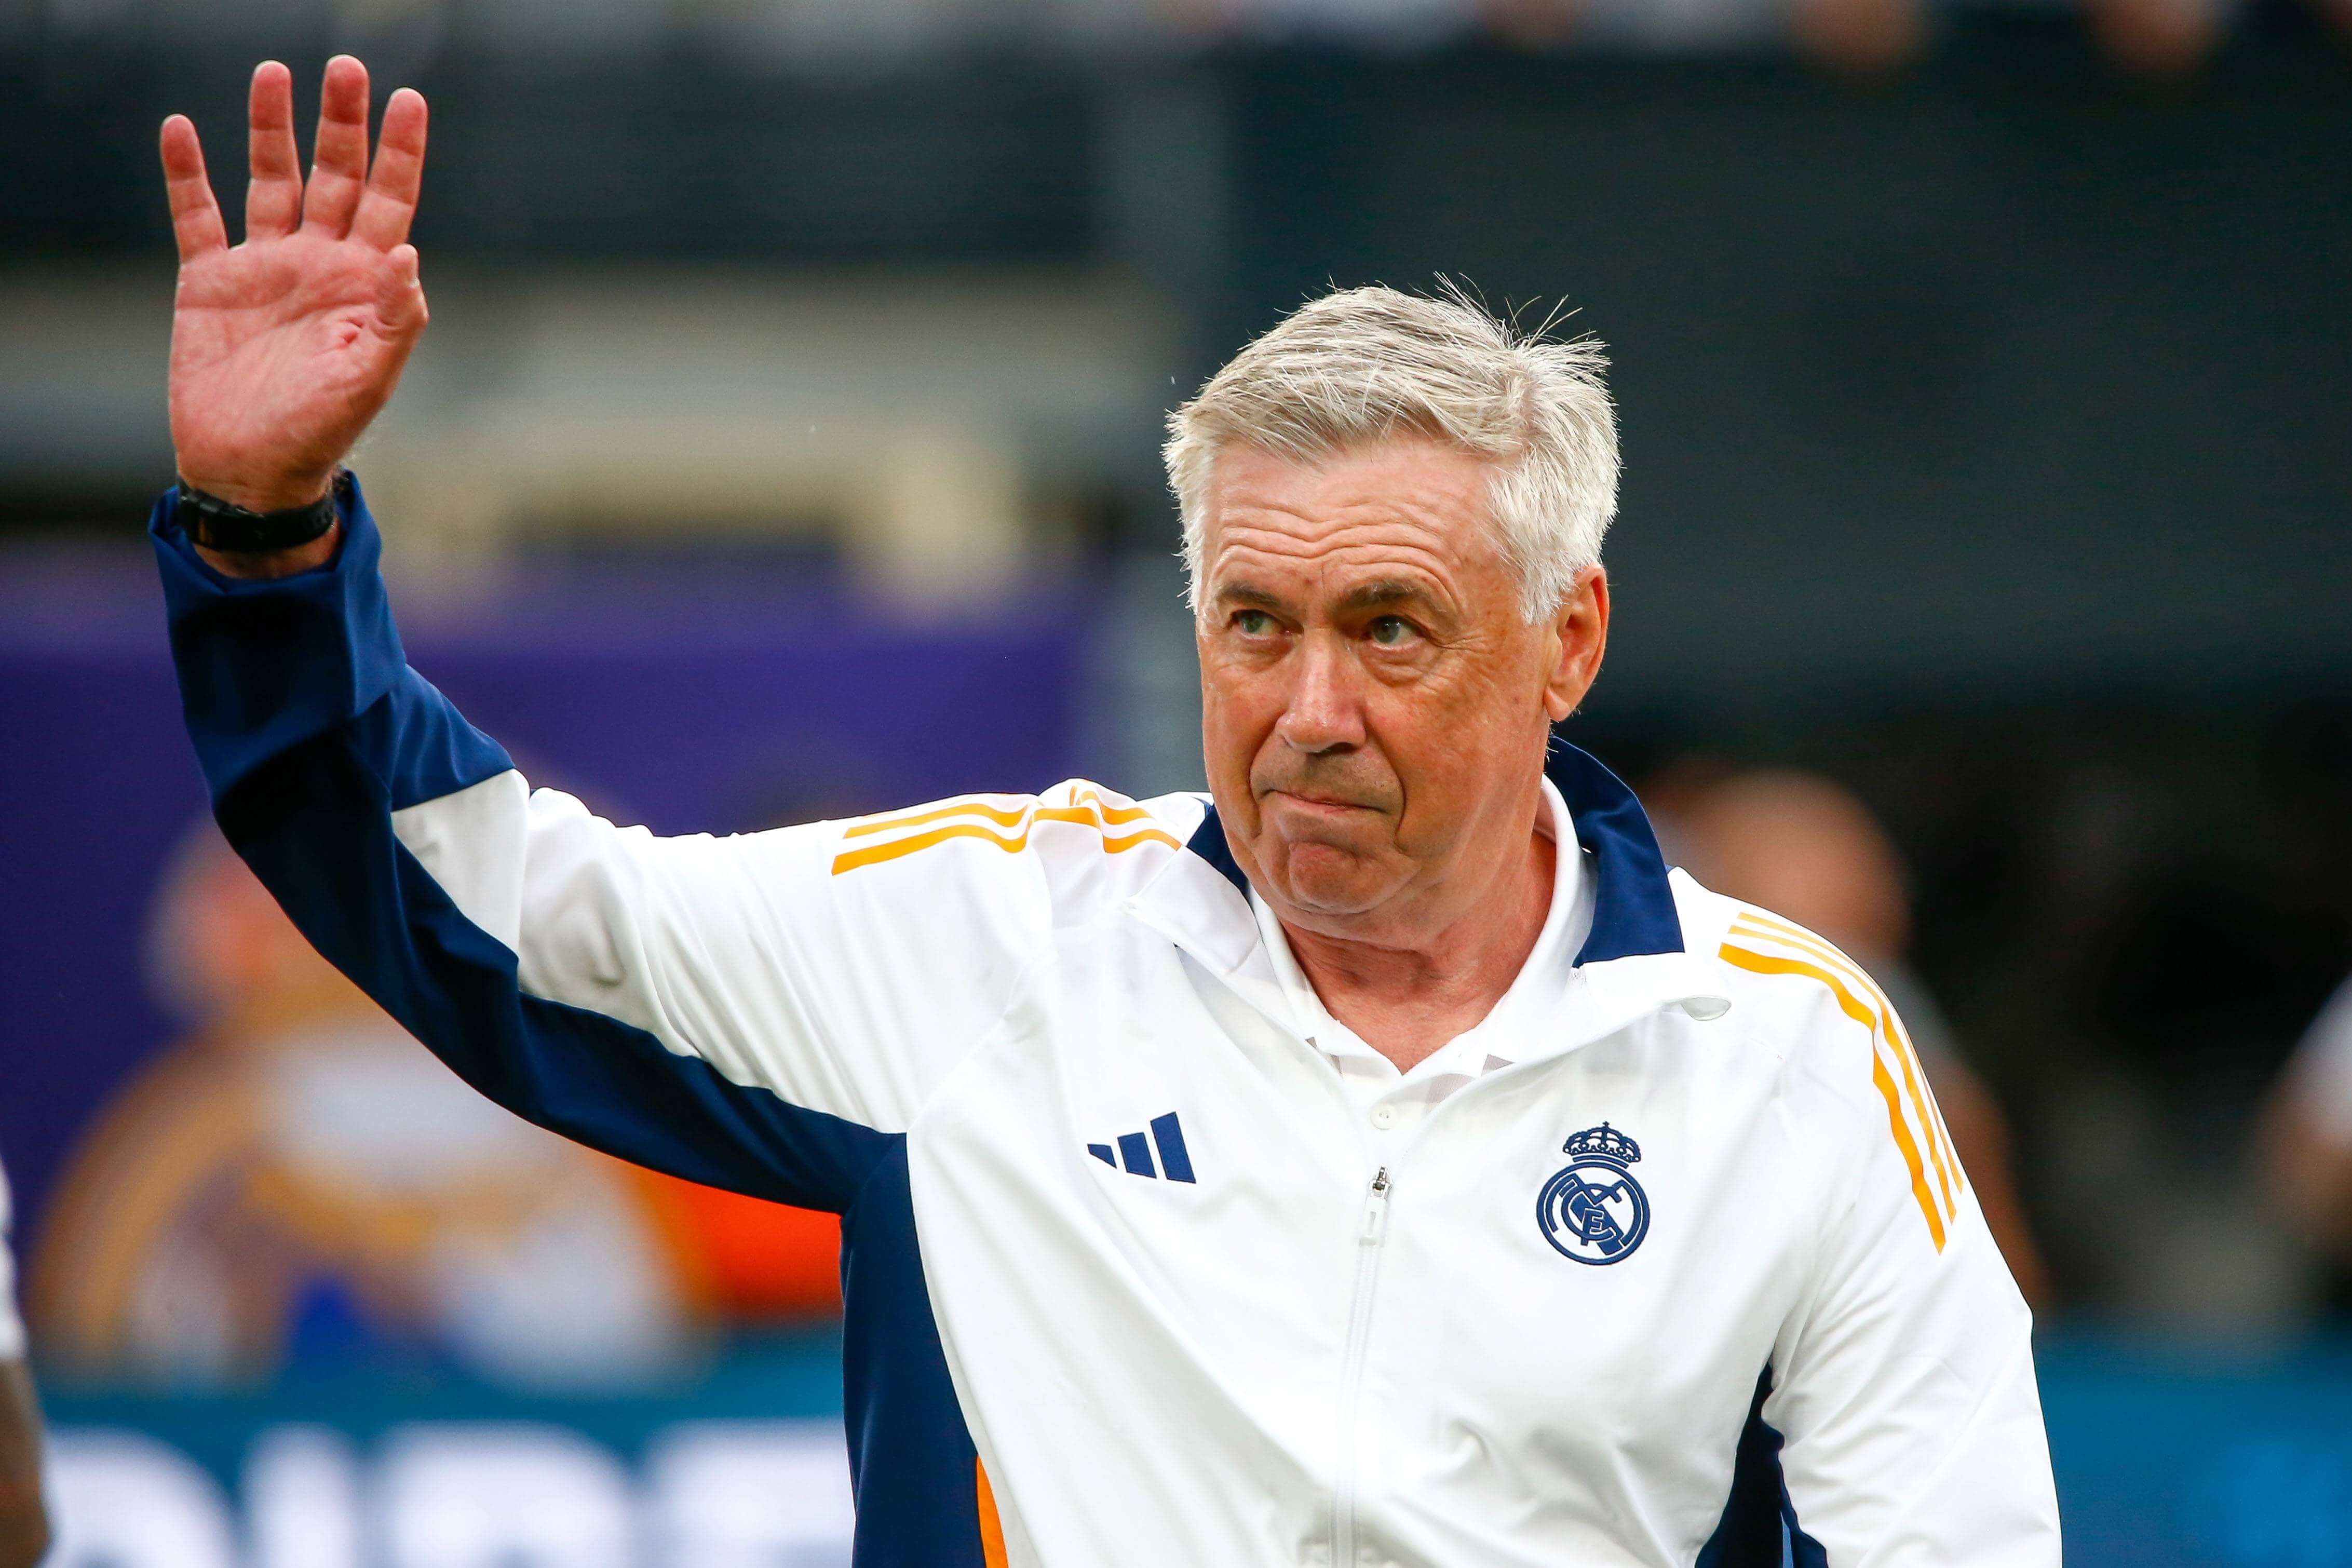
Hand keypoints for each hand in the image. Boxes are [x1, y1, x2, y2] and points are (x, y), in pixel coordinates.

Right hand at [163, 56, 427, 518]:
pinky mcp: (210, 282)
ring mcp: (265, 268)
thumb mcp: (369, 380)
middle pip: (334, 177)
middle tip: (347, 67)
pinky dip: (187, 175)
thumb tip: (409, 259)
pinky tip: (182, 130)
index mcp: (364, 284)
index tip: (408, 99)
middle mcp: (318, 264)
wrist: (251, 469)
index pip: (390, 202)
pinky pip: (197, 216)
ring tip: (272, 72)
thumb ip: (396, 321)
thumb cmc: (320, 432)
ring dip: (272, 129)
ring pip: (270, 181)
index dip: (400, 152)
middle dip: (340, 123)